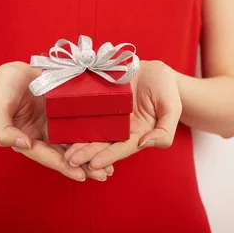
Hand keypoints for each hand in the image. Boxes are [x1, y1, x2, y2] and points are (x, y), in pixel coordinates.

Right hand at [0, 62, 113, 180]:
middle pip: (65, 154)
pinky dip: (94, 135)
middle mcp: (44, 136)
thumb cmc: (4, 89)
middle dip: (84, 166)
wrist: (17, 71)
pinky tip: (109, 140)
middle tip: (104, 175)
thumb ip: (4, 130)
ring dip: (93, 155)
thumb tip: (25, 146)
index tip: (80, 176)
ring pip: (76, 143)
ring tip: (111, 167)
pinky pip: (81, 125)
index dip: (63, 166)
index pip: (46, 156)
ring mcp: (57, 126)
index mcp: (27, 139)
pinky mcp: (67, 114)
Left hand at [64, 60, 181, 169]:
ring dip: (76, 140)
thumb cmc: (167, 90)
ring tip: (62, 148)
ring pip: (90, 130)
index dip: (108, 156)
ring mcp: (108, 114)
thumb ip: (165, 131)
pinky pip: (85, 110)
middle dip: (86, 152)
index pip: (121, 149)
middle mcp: (120, 128)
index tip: (93, 164)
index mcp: (137, 134)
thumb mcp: (172, 109)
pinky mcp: (98, 100)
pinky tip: (61, 124)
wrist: (156, 69)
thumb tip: (146, 144)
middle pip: (101, 143)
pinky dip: (73, 118)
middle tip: (70, 159)